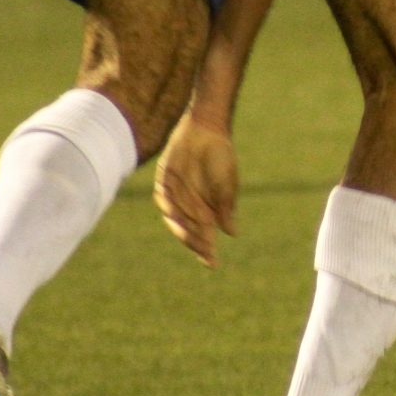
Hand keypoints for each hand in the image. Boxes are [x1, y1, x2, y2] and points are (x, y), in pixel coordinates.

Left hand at [153, 112, 237, 267]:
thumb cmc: (221, 157)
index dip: (207, 251)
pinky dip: (169, 207)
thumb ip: (226, 207)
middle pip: (189, 231)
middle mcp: (189, 207)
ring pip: (175, 218)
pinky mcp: (164, 181)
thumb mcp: (227, 185)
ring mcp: (175, 195)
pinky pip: (164, 199)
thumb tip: (232, 233)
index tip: (212, 264)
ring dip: (183, 228)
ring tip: (190, 235)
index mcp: (207, 211)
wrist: (207, 131)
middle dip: (195, 241)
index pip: (205, 236)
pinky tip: (174, 214)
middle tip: (204, 248)